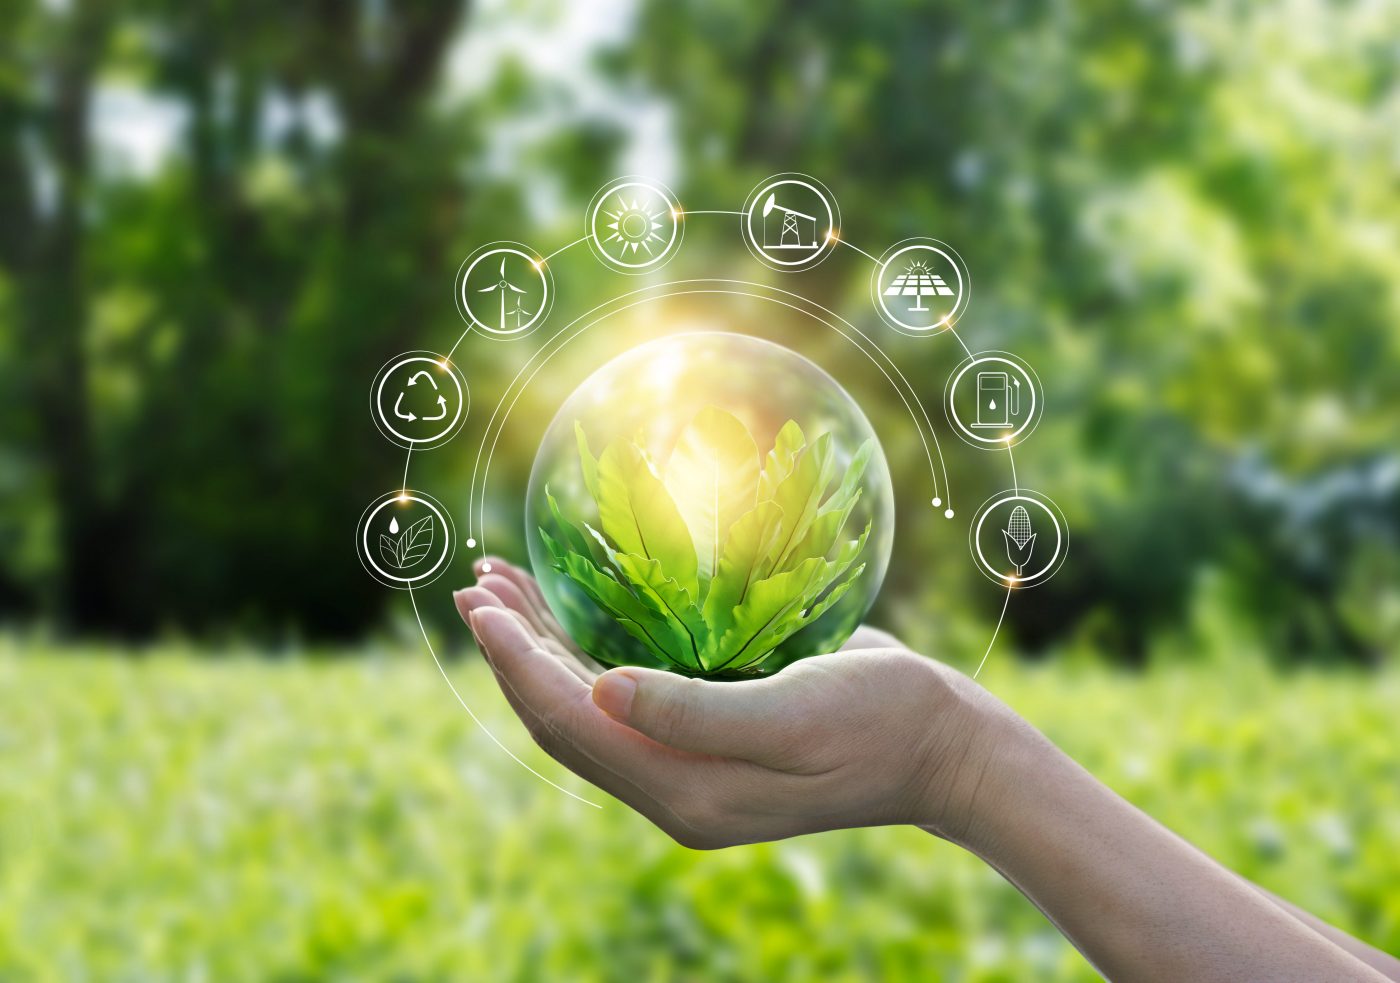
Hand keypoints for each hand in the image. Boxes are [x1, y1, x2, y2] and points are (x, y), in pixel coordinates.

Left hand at [454, 558, 1017, 848]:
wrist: (942, 746)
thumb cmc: (881, 720)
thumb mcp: (795, 713)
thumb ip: (693, 712)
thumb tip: (598, 692)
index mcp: (687, 790)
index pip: (572, 724)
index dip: (517, 663)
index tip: (482, 604)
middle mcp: (675, 786)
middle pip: (565, 718)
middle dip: (514, 652)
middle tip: (476, 583)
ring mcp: (690, 766)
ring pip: (587, 707)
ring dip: (542, 648)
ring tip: (503, 586)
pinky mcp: (708, 738)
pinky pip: (625, 699)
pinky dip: (588, 653)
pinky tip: (575, 611)